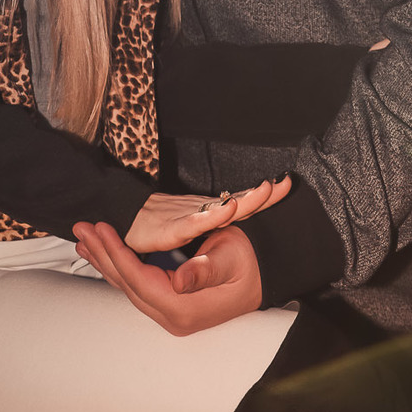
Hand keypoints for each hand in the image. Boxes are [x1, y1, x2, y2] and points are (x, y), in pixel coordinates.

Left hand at [73, 221, 263, 334]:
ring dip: (105, 261)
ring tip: (83, 239)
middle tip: (81, 229)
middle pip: (127, 285)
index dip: (117, 254)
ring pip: (128, 286)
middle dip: (102, 255)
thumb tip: (181, 280)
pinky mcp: (170, 305)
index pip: (139, 280)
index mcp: (183, 309)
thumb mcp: (229, 259)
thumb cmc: (249, 262)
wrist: (264, 274)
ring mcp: (170, 314)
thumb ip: (204, 269)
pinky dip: (118, 267)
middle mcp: (172, 317)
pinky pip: (137, 285)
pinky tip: (104, 254)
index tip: (101, 229)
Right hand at [124, 176, 290, 253]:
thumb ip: (211, 224)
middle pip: (238, 202)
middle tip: (286, 184)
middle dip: (263, 195)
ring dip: (244, 199)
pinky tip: (227, 209)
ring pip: (221, 208)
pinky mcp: (173, 228)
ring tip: (266, 190)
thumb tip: (235, 212)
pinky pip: (195, 223)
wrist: (124, 218)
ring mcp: (189, 217)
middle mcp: (203, 211)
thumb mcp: (191, 226)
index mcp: (210, 212)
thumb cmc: (157, 222)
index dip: (264, 196)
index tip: (287, 184)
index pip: (242, 203)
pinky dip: (212, 216)